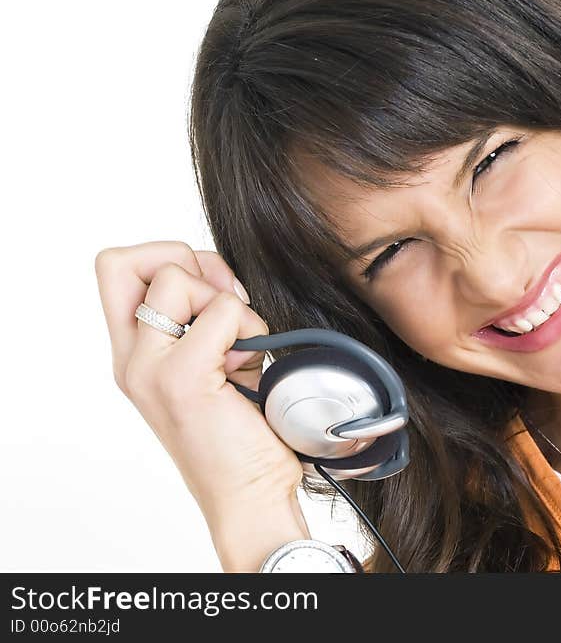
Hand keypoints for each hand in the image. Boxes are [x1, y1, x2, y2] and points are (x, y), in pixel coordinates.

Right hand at [94, 241, 308, 570]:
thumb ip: (205, 319)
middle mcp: (132, 360)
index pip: (117, 269)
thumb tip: (216, 275)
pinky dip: (249, 328)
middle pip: (132, 261)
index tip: (211, 289)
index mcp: (135, 355)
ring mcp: (151, 369)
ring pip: (178, 278)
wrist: (250, 495)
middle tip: (228, 306)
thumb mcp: (218, 363)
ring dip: (228, 302)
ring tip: (241, 350)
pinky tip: (250, 367)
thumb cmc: (241, 434)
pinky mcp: (182, 378)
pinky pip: (223, 310)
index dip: (166, 257)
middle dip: (192, 264)